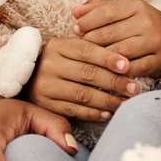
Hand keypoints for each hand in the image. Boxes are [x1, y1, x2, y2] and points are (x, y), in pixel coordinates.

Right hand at [25, 35, 141, 122]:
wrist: (27, 80)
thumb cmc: (59, 63)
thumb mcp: (68, 50)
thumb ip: (91, 50)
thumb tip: (125, 62)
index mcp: (57, 46)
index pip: (87, 50)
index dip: (109, 58)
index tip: (128, 66)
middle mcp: (49, 65)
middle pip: (87, 73)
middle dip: (114, 82)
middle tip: (134, 88)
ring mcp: (46, 86)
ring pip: (83, 94)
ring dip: (108, 100)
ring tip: (126, 103)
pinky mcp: (46, 105)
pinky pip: (74, 111)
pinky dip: (93, 114)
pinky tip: (108, 114)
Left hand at [73, 0, 160, 78]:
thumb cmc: (138, 22)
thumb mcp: (121, 10)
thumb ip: (98, 8)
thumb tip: (75, 12)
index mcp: (136, 5)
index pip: (107, 12)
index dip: (88, 21)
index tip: (75, 30)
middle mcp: (147, 22)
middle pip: (110, 34)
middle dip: (91, 42)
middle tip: (79, 49)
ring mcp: (155, 41)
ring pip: (120, 52)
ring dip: (102, 59)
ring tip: (89, 63)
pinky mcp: (160, 60)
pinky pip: (134, 69)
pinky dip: (118, 73)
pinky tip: (106, 74)